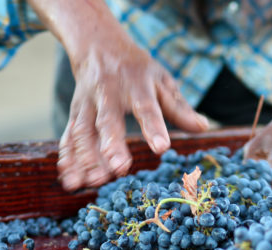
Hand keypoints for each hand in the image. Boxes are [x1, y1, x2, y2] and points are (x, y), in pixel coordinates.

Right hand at [57, 34, 208, 190]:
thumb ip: (180, 108)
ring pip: (83, 131)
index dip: (154, 128)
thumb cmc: (138, 70)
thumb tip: (203, 127)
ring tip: (91, 183)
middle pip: (108, 120)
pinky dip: (68, 159)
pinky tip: (70, 181)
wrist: (98, 44)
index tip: (161, 147)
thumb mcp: (162, 81)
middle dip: (111, 145)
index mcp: (136, 86)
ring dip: (85, 158)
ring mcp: (88, 104)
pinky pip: (69, 137)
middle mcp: (108, 94)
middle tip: (118, 169)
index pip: (146, 108)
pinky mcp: (75, 114)